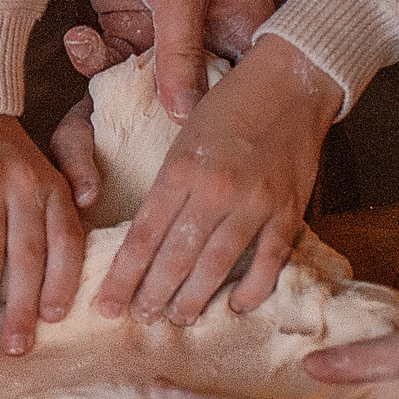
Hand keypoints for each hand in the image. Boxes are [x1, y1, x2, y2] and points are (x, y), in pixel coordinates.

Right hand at [0, 112, 87, 354]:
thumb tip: (64, 274)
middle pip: (27, 256)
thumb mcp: (39, 172)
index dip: (61, 283)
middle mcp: (23, 183)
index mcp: (50, 186)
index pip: (64, 241)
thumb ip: (52, 216)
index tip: (51, 321)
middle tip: (14, 350)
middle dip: (20, 309)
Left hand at [60, 0, 270, 122]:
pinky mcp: (123, 23)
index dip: (218, 123)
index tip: (184, 149)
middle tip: (125, 128)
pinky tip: (79, 35)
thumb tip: (184, 115)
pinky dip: (90, 60)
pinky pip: (109, 65)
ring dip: (113, 88)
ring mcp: (162, 32)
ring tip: (96, 68)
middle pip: (191, 99)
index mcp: (243, 25)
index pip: (241, 92)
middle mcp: (207, 35)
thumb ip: (181, 51)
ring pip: (144, 88)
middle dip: (156, 114)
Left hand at [95, 36, 339, 322]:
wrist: (291, 80)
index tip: (107, 304)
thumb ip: (170, 184)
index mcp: (181, 168)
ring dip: (193, 299)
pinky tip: (235, 306)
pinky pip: (269, 261)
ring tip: (177, 318)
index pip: (143, 235)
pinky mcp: (288, 209)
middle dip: (152, 294)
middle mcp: (214, 188)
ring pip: (217, 265)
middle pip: (175, 257)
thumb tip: (148, 236)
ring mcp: (254, 202)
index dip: (123, 276)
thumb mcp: (184, 136)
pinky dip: (253, 289)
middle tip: (139, 318)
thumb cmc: (231, 105)